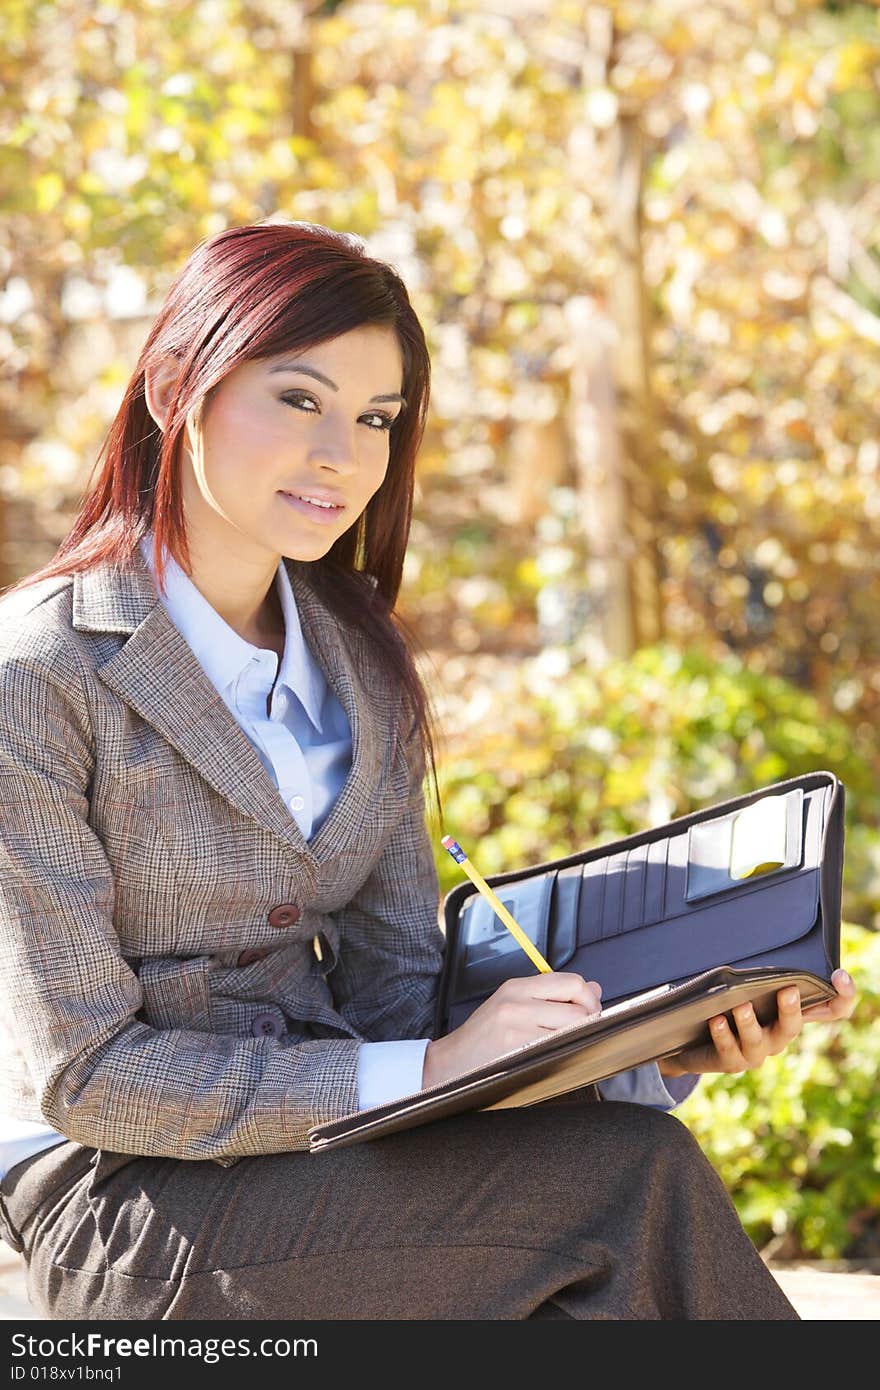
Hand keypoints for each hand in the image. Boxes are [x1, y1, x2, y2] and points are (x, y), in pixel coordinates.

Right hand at [423, 971, 601, 1089]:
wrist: (448, 1064)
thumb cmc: (483, 1039)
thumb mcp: (514, 1007)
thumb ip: (552, 998)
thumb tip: (595, 988)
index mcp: (516, 986)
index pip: (571, 982)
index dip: (588, 999)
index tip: (589, 1014)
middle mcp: (516, 1000)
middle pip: (577, 1006)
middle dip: (589, 1022)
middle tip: (584, 1035)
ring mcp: (516, 1024)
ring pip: (573, 1028)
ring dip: (578, 1040)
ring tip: (565, 1047)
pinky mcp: (516, 1047)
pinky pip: (558, 1047)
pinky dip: (564, 1053)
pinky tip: (554, 1058)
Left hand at [659, 968, 857, 1078]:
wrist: (697, 1041)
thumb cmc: (732, 1007)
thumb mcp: (753, 986)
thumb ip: (767, 971)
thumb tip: (775, 939)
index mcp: (790, 1015)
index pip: (832, 1010)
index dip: (843, 995)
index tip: (839, 975)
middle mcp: (779, 1036)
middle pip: (793, 1027)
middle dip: (791, 1009)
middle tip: (789, 990)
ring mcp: (756, 1052)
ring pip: (757, 1040)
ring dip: (749, 1023)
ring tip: (740, 1005)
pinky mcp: (731, 1062)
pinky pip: (728, 1050)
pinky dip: (723, 1034)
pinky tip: (716, 1020)